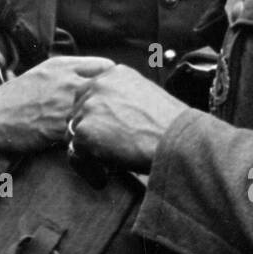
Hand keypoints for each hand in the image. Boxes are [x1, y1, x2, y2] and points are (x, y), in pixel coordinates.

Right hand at [0, 55, 114, 152]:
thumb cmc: (16, 96)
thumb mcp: (42, 72)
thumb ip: (67, 71)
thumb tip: (90, 76)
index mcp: (63, 65)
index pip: (105, 65)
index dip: (111, 79)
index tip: (112, 89)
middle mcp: (67, 81)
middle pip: (108, 86)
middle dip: (114, 98)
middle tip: (114, 109)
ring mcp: (64, 104)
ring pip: (100, 109)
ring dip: (104, 118)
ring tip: (105, 126)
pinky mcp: (60, 127)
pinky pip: (85, 129)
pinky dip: (90, 134)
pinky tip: (89, 139)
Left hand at [69, 65, 188, 172]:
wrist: (179, 140)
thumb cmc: (173, 126)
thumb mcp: (148, 96)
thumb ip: (124, 100)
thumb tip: (112, 119)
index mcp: (115, 74)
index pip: (90, 93)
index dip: (96, 117)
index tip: (106, 134)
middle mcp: (99, 84)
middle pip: (77, 111)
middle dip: (88, 133)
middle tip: (104, 153)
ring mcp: (89, 107)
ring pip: (73, 133)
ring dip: (87, 152)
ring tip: (104, 169)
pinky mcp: (85, 131)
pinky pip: (74, 154)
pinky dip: (87, 170)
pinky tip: (102, 179)